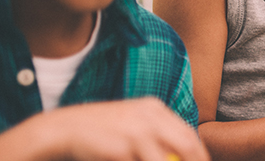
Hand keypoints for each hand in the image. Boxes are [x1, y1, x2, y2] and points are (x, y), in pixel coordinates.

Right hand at [38, 98, 207, 160]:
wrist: (65, 128)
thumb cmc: (102, 130)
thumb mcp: (133, 123)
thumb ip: (156, 135)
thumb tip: (182, 154)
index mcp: (154, 108)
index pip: (188, 133)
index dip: (199, 154)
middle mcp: (150, 117)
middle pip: (186, 145)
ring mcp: (137, 131)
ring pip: (164, 159)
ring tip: (142, 160)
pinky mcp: (123, 148)